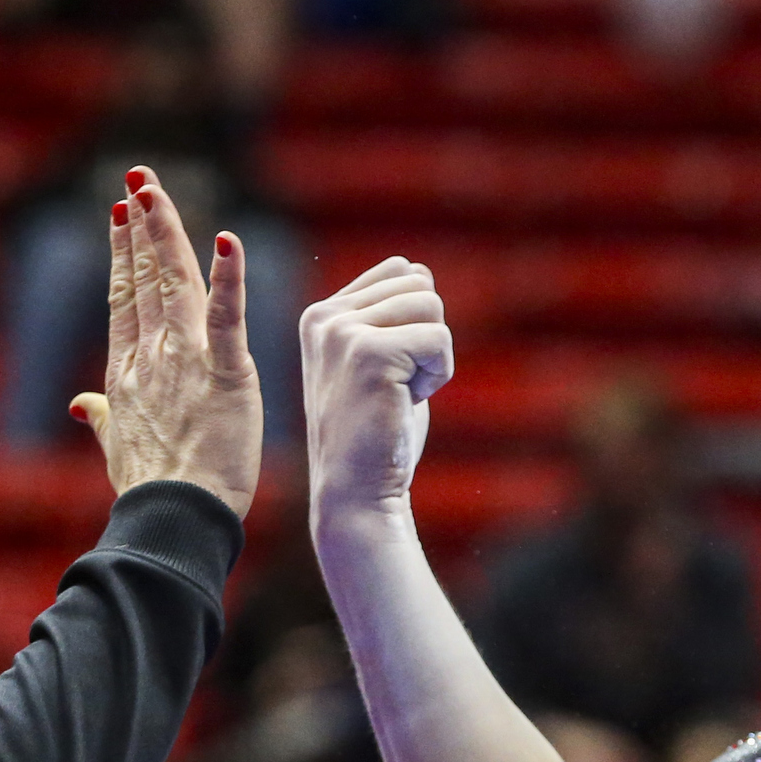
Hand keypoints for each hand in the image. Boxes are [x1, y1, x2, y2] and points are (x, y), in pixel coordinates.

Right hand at [72, 165, 262, 518]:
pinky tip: (226, 240)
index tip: (120, 211)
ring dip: (166, 232)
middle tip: (139, 177)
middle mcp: (151, 357)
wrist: (176, 521)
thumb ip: (102, 418)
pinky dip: (228, 278)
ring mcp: (185, 361)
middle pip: (144, 277)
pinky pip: (227, 318)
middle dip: (140, 224)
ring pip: (175, 282)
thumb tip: (80, 405)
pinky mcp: (226, 373)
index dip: (122, 251)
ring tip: (156, 191)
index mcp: (127, 371)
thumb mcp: (119, 448)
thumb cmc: (152, 492)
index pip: (124, 296)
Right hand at [298, 256, 450, 536]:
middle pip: (419, 283)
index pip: (399, 270)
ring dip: (433, 356)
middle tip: (398, 385)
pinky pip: (439, 337)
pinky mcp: (368, 352)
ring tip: (401, 393)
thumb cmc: (375, 435)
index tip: (390, 370)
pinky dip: (439, 373)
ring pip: (431, 305)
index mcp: (321, 314)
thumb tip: (419, 269)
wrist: (356, 493)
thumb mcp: (378, 363)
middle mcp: (325, 317)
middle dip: (426, 336)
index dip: (415, 320)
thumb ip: (393, 315)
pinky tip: (408, 401)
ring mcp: (342, 332)